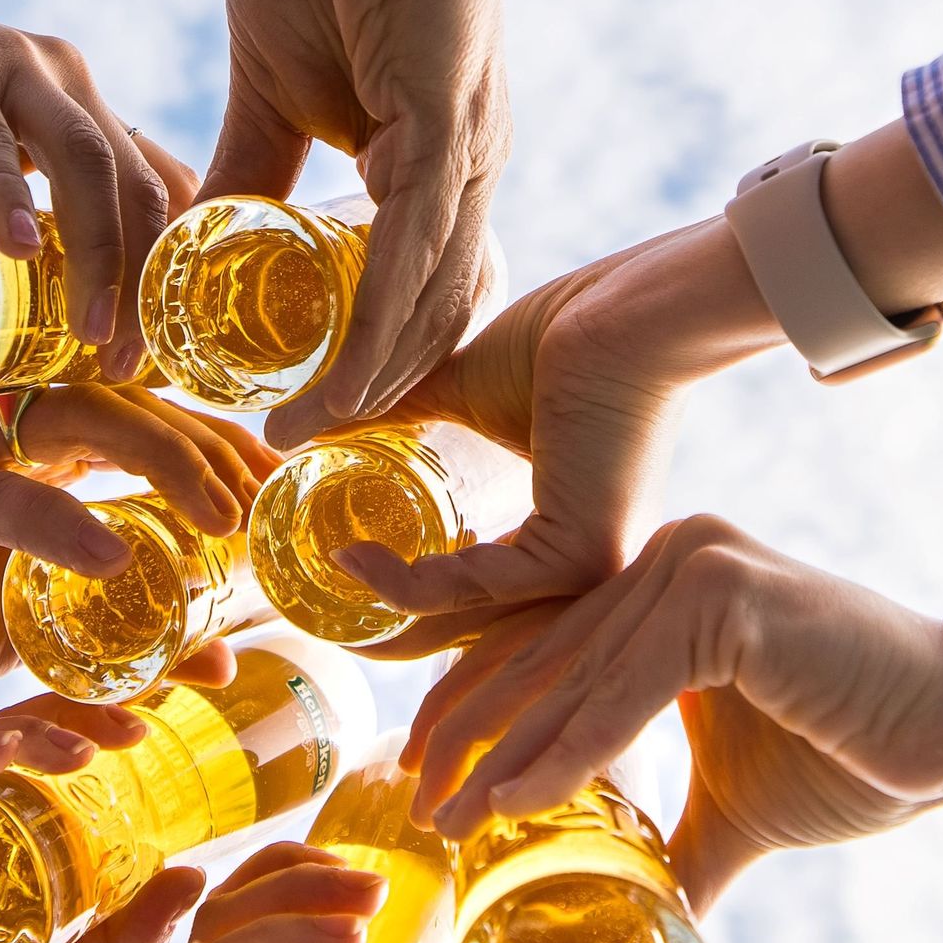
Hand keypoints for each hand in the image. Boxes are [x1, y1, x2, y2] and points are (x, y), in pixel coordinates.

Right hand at [0, 0, 189, 377]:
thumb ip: (0, 222)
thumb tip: (28, 316)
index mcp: (77, 106)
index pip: (155, 186)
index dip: (168, 268)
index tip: (158, 345)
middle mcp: (64, 80)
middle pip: (138, 184)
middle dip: (144, 281)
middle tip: (129, 362)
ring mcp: (12, 70)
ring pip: (86, 163)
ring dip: (97, 254)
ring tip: (90, 330)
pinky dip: (7, 198)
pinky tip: (19, 251)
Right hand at [0, 388, 276, 703]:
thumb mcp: (41, 631)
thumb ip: (121, 630)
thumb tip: (223, 661)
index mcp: (33, 444)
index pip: (147, 411)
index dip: (223, 443)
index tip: (285, 493)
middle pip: (128, 399)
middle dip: (211, 446)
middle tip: (270, 506)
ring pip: (73, 420)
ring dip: (159, 462)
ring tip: (222, 521)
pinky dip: (61, 523)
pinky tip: (118, 554)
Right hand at [204, 0, 508, 433]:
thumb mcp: (271, 79)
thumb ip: (250, 164)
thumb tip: (203, 235)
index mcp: (431, 158)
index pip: (411, 288)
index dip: (361, 360)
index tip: (291, 416)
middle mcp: (466, 168)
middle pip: (431, 317)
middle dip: (368, 397)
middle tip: (292, 455)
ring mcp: (468, 151)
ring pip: (426, 303)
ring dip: (365, 384)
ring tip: (294, 440)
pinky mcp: (450, 126)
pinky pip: (413, 257)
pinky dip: (372, 330)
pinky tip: (327, 382)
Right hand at [353, 216, 783, 627]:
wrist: (629, 314)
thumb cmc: (569, 337)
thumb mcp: (467, 391)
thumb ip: (401, 415)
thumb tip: (313, 419)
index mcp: (567, 533)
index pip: (481, 590)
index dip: (408, 591)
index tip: (344, 571)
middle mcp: (582, 565)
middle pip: (470, 618)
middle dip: (392, 628)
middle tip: (325, 611)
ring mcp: (587, 570)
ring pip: (467, 608)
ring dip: (390, 602)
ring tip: (332, 568)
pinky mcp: (580, 559)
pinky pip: (475, 588)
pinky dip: (409, 581)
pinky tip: (358, 556)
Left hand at [404, 516, 942, 905]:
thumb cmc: (862, 756)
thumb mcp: (737, 807)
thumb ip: (675, 843)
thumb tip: (645, 920)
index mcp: (666, 587)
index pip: (546, 641)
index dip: (476, 704)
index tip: (421, 767)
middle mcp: (674, 558)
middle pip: (543, 651)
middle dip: (468, 730)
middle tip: (412, 798)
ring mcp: (699, 565)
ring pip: (576, 674)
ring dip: (504, 751)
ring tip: (449, 814)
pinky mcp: (728, 596)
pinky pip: (628, 686)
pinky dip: (570, 748)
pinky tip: (518, 800)